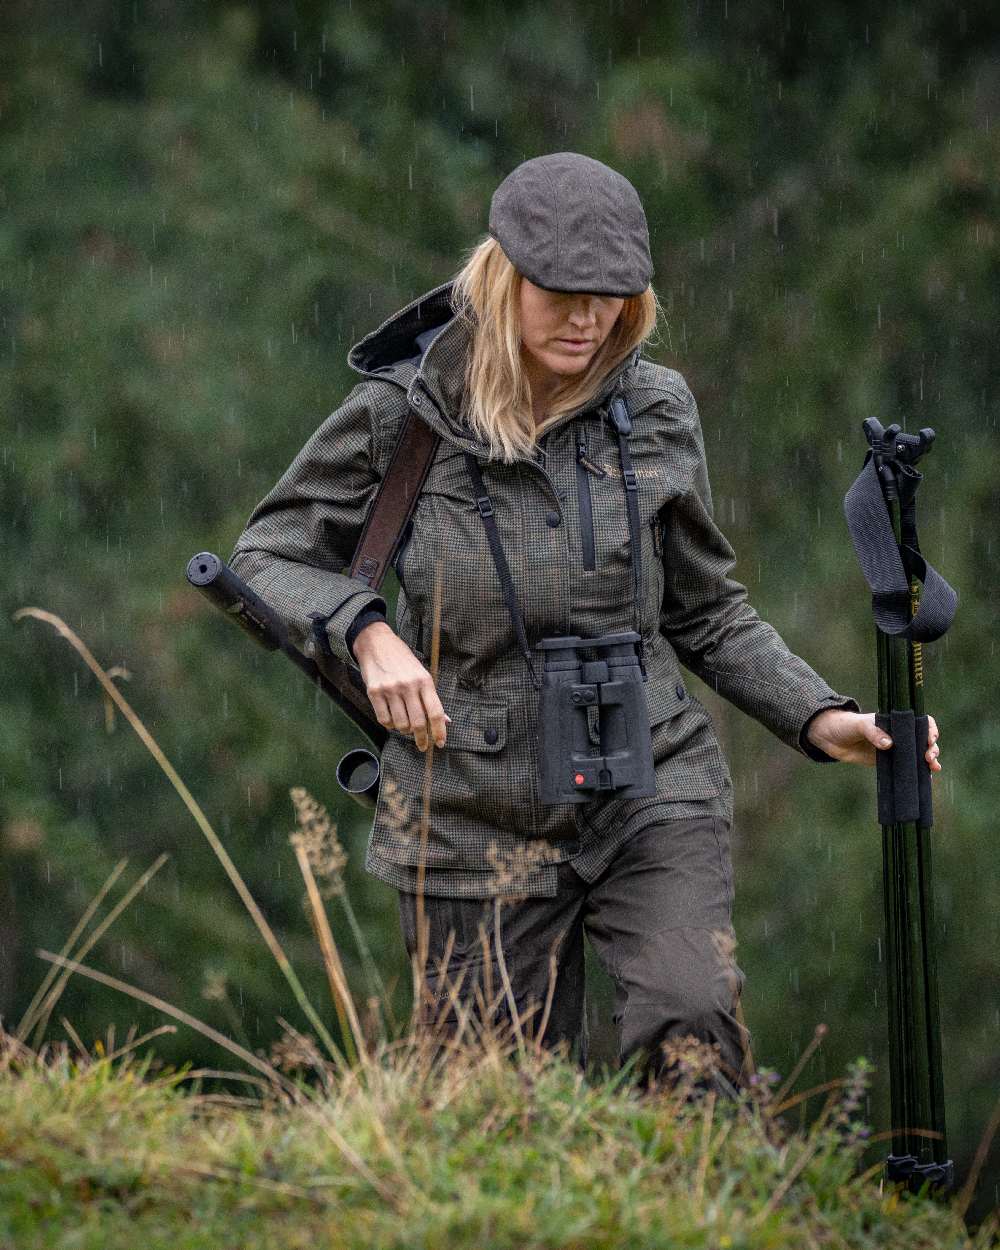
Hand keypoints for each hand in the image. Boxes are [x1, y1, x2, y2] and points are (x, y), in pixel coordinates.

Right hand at [353, 621, 450, 751]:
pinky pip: (384, 720)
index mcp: (424, 680)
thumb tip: (445, 721)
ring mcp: (390, 689)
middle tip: (422, 745)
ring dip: (404, 731)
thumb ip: (431, 698)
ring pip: (400, 724)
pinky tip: (392, 719)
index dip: (439, 731)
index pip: (435, 712)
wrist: (376, 643)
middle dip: (422, 739)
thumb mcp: (422, 674)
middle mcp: (408, 685)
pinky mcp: (374, 692)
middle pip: (418, 722)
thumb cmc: (402, 659)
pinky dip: (390, 725)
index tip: (440, 743)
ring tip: (405, 725)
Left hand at [806, 708, 941, 772]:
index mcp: (895, 721)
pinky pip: (905, 768)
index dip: (929, 730)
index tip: (929, 739)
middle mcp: (898, 734)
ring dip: (929, 762)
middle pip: (922, 740)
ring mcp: (894, 749)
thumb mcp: (860, 725)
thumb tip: (889, 744)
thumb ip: (874, 733)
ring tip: (933, 768)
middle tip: (929, 757)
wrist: (830, 738)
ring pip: (917, 755)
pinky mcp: (886, 762)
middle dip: (931, 748)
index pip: (920, 722)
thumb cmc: (846, 725)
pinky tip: (927, 781)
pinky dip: (917, 774)